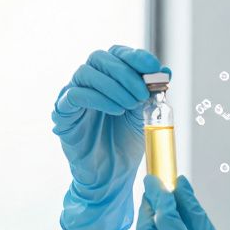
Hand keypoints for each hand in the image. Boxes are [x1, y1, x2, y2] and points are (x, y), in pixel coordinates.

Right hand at [53, 45, 168, 229]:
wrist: (113, 175)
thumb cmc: (126, 143)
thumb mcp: (145, 113)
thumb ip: (153, 91)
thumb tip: (166, 70)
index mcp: (108, 78)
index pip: (117, 54)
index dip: (135, 56)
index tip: (154, 67)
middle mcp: (89, 83)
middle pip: (99, 57)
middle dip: (125, 72)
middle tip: (141, 93)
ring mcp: (73, 96)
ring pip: (86, 72)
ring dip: (112, 85)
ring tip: (129, 105)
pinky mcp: (63, 114)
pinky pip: (74, 95)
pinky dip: (98, 98)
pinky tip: (115, 111)